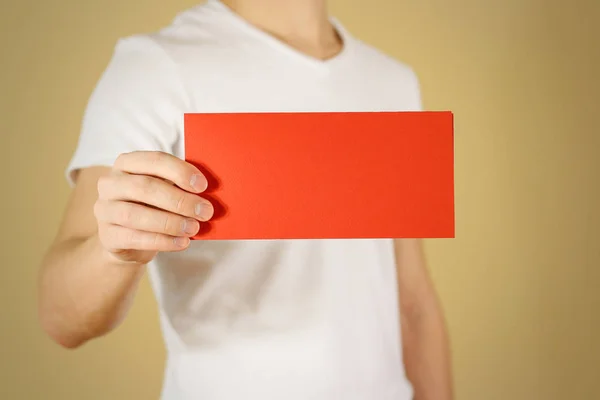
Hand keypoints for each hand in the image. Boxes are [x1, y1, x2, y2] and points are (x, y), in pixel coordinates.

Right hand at [93, 151, 212, 263]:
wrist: (129, 242)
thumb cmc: (153, 208)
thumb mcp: (165, 191)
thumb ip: (180, 186)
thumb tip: (209, 191)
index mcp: (127, 164)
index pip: (154, 160)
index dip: (180, 171)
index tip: (203, 186)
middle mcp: (110, 183)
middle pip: (145, 187)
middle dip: (179, 200)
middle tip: (205, 211)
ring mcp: (104, 210)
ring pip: (135, 214)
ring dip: (170, 222)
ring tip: (194, 228)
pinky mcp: (107, 236)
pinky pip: (134, 238)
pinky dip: (162, 241)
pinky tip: (182, 242)